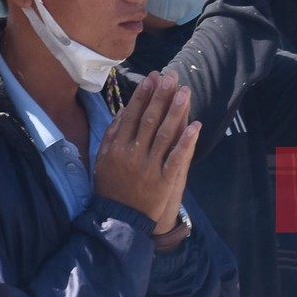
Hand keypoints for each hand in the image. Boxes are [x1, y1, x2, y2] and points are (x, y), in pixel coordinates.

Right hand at [93, 69, 199, 230]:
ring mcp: (149, 167)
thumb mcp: (102, 160)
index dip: (143, 95)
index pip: (131, 115)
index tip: (152, 78)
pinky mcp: (163, 181)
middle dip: (161, 96)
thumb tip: (122, 112)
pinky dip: (186, 142)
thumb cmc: (110, 188)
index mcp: (116, 147)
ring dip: (176, 112)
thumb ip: (110, 136)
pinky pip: (176, 158)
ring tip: (185, 92)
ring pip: (164, 135)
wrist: (119, 219)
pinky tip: (195, 126)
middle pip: (149, 120)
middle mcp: (132, 154)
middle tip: (171, 77)